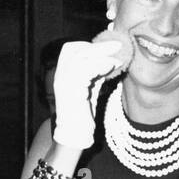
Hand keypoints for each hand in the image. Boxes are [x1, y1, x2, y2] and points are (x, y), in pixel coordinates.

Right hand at [52, 33, 132, 150]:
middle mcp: (60, 75)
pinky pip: (84, 71)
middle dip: (98, 46)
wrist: (75, 134)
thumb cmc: (83, 112)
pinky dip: (99, 66)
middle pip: (76, 50)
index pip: (70, 49)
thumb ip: (96, 74)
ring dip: (101, 55)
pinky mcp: (70, 91)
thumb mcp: (90, 88)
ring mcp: (63, 82)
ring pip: (80, 58)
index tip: (106, 47)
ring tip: (116, 59)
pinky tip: (110, 67)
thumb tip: (110, 59)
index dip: (89, 45)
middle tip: (118, 45)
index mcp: (62, 73)